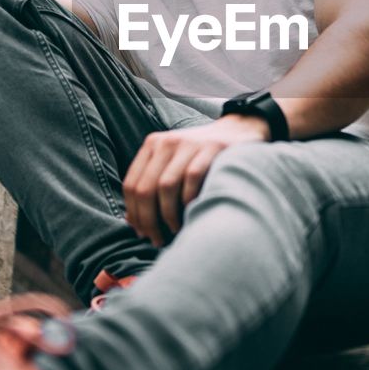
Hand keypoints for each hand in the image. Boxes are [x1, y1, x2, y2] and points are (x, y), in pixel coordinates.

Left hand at [122, 115, 269, 246]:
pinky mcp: (210, 148)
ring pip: (166, 186)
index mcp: (152, 145)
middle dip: (148, 219)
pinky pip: (192, 178)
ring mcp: (188, 143)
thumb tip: (131, 221)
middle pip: (145, 188)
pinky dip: (189, 200)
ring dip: (168, 214)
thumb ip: (152, 185)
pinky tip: (193, 212)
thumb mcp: (172, 162)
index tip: (142, 233)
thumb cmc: (201, 156)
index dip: (134, 213)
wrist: (237, 131)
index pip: (131, 184)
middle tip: (157, 239)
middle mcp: (166, 142)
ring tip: (175, 229)